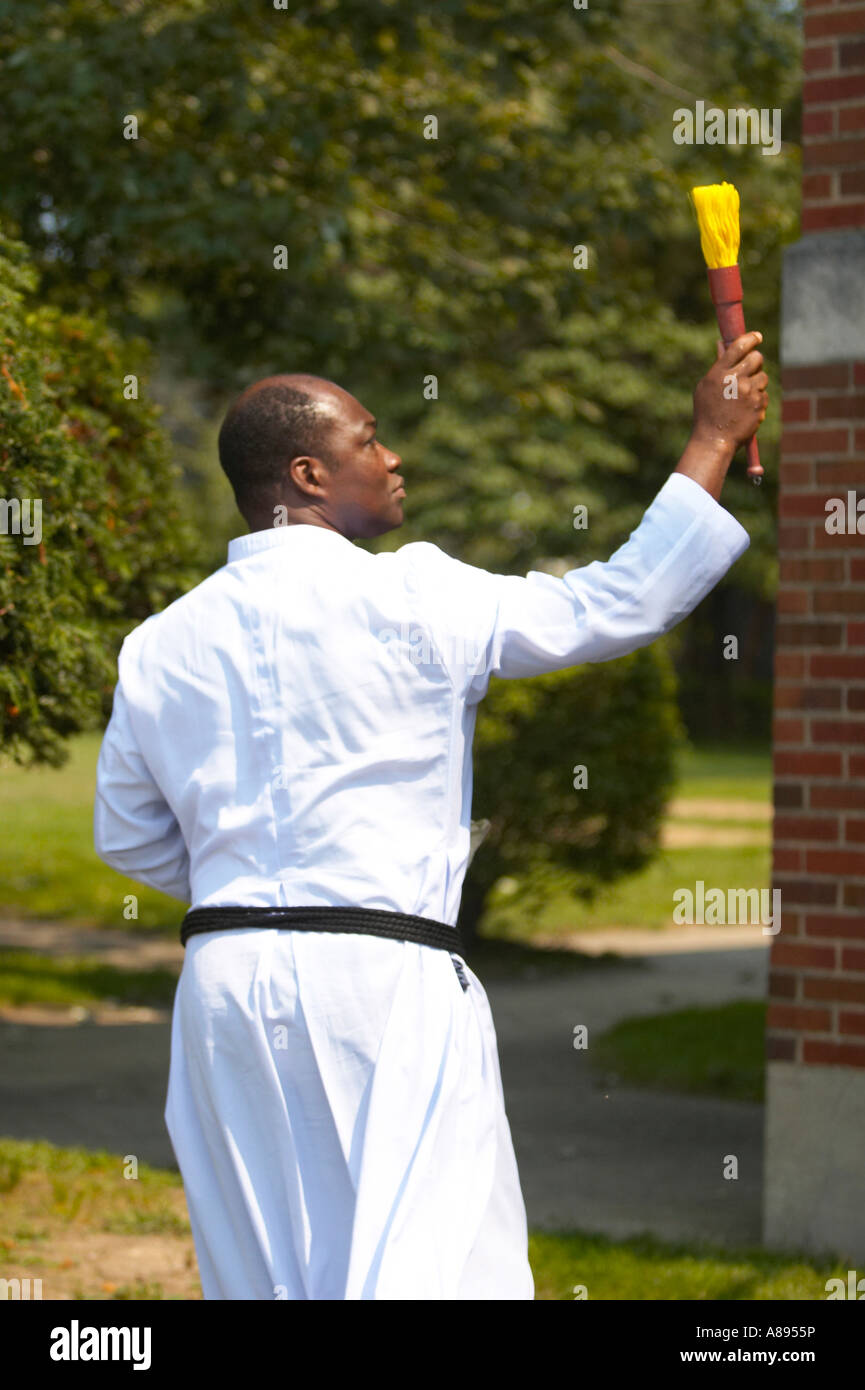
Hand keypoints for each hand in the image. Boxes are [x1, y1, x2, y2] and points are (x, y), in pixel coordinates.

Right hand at [691, 331, 768, 452]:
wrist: (714, 440)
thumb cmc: (706, 414)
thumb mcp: (705, 388)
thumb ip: (717, 366)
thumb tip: (723, 345)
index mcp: (719, 373)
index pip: (739, 346)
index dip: (751, 338)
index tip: (757, 336)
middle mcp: (734, 379)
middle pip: (756, 358)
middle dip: (756, 361)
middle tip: (752, 367)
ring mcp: (748, 392)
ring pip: (762, 377)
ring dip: (756, 383)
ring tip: (743, 396)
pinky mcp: (758, 404)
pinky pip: (764, 394)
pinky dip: (758, 400)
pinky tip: (746, 409)